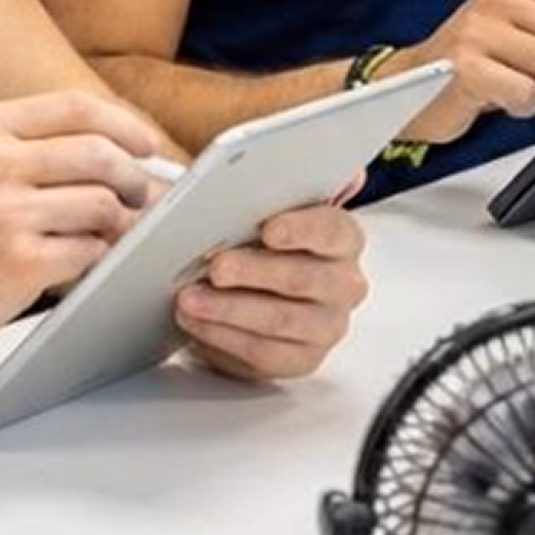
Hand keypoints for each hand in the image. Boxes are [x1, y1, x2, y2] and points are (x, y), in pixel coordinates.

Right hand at [0, 90, 173, 348]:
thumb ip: (35, 147)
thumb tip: (123, 148)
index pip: (76, 108)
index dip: (124, 124)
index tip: (146, 144)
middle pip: (100, 154)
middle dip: (134, 176)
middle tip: (139, 196)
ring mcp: (5, 214)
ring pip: (103, 206)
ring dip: (116, 224)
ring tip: (102, 235)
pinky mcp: (17, 263)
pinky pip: (89, 252)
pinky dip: (94, 258)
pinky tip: (74, 262)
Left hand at [175, 201, 367, 381]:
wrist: (247, 284)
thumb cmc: (255, 238)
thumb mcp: (260, 207)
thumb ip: (270, 188)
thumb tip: (280, 174)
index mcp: (343, 237)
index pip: (332, 229)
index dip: (301, 228)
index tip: (268, 229)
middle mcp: (344, 283)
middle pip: (304, 278)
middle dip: (254, 271)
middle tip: (216, 266)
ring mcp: (326, 326)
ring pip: (280, 320)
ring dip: (229, 309)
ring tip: (189, 297)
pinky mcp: (300, 360)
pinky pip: (262, 353)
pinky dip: (223, 336)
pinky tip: (195, 321)